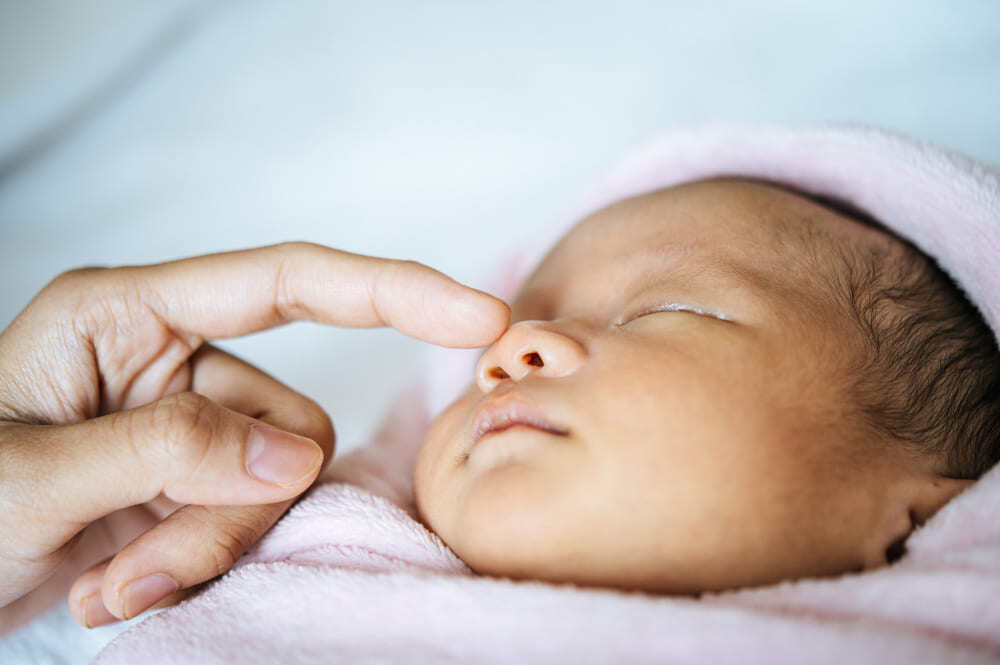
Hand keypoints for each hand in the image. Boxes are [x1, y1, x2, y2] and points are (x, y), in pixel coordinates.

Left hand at [0, 242, 507, 628]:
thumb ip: (171, 449)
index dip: (391, 291)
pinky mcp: (192, 487)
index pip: (286, 283)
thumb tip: (300, 454)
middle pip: (287, 420)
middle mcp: (171, 360)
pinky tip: (117, 593)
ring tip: (115, 589)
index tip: (476, 317)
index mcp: (128, 316)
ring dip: (204, 549)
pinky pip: (248, 522)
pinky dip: (195, 567)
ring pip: (276, 483)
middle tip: (135, 570)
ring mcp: (188, 429)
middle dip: (228, 508)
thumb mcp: (34, 475)